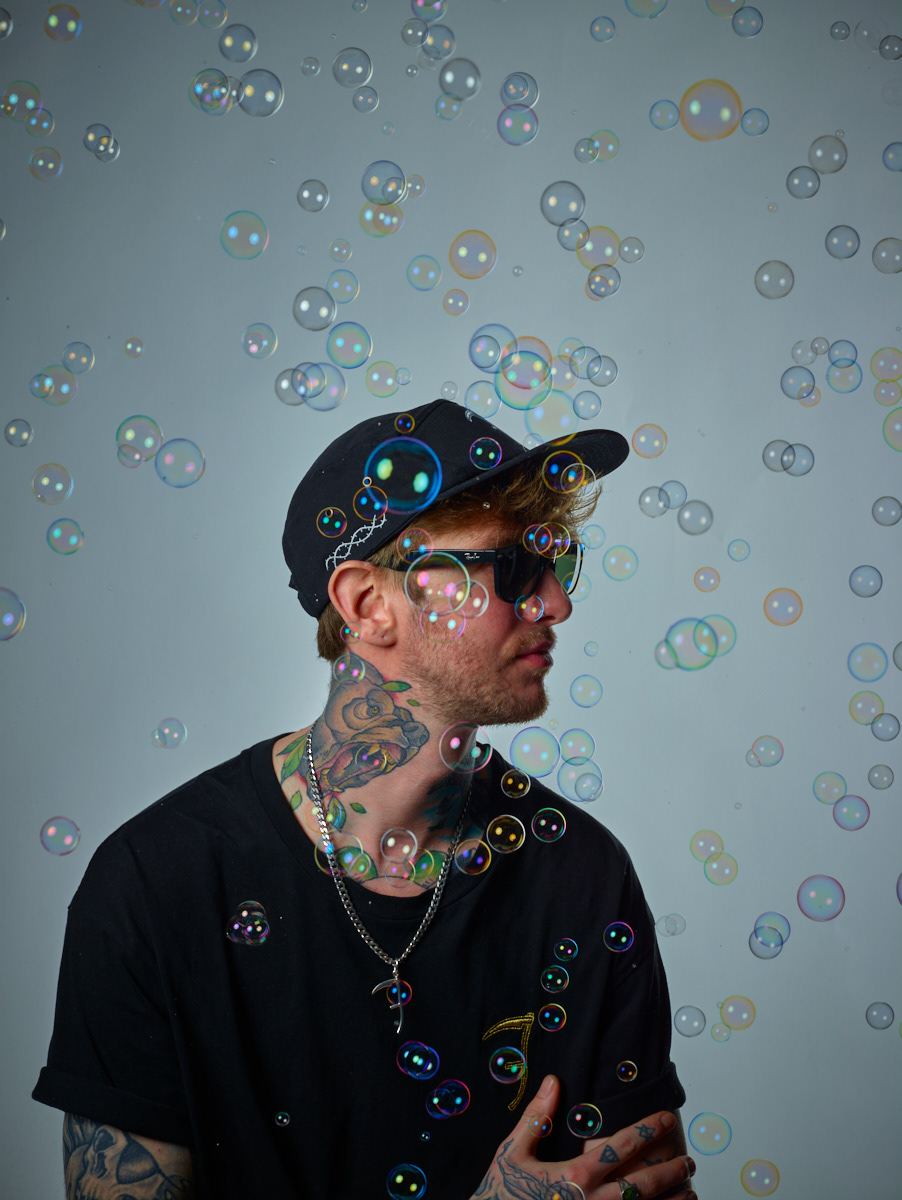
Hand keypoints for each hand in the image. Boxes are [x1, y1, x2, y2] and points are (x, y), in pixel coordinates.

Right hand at [471, 1075, 695, 1199]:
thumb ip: (536, 1117)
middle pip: (643, 1184)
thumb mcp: (513, 1151)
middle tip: (690, 1159)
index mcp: (574, 1175)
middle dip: (670, 1170)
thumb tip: (552, 1082)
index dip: (648, 1130)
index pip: (621, 1147)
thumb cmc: (502, 1193)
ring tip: (690, 1190)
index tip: (668, 1118)